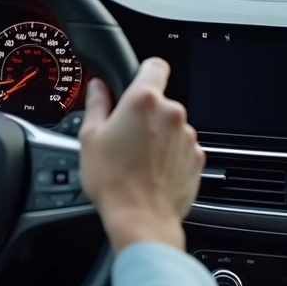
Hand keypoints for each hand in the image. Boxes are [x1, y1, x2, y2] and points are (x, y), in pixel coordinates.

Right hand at [79, 58, 204, 253]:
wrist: (140, 219)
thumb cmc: (113, 181)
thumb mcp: (90, 137)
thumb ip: (96, 104)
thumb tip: (97, 88)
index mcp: (144, 101)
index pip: (154, 65)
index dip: (143, 72)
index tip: (135, 83)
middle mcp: (172, 114)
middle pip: (160, 102)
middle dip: (144, 114)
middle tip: (124, 136)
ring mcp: (188, 138)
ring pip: (171, 127)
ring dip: (158, 136)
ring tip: (137, 160)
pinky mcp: (197, 159)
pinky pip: (181, 149)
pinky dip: (169, 156)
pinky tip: (151, 172)